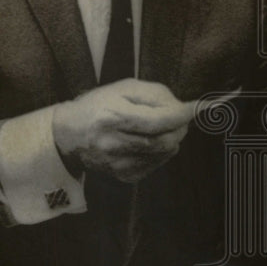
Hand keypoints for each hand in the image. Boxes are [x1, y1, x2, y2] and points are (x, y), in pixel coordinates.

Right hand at [52, 78, 192, 183]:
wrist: (70, 135)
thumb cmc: (99, 105)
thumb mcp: (124, 88)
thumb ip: (156, 94)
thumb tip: (183, 108)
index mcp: (111, 118)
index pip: (157, 121)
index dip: (182, 115)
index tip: (197, 108)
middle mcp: (113, 145)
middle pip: (165, 141)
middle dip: (180, 127)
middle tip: (180, 117)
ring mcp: (119, 165)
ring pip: (165, 153)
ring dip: (173, 138)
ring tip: (163, 126)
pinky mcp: (124, 177)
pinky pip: (158, 163)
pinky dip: (162, 150)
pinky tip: (150, 140)